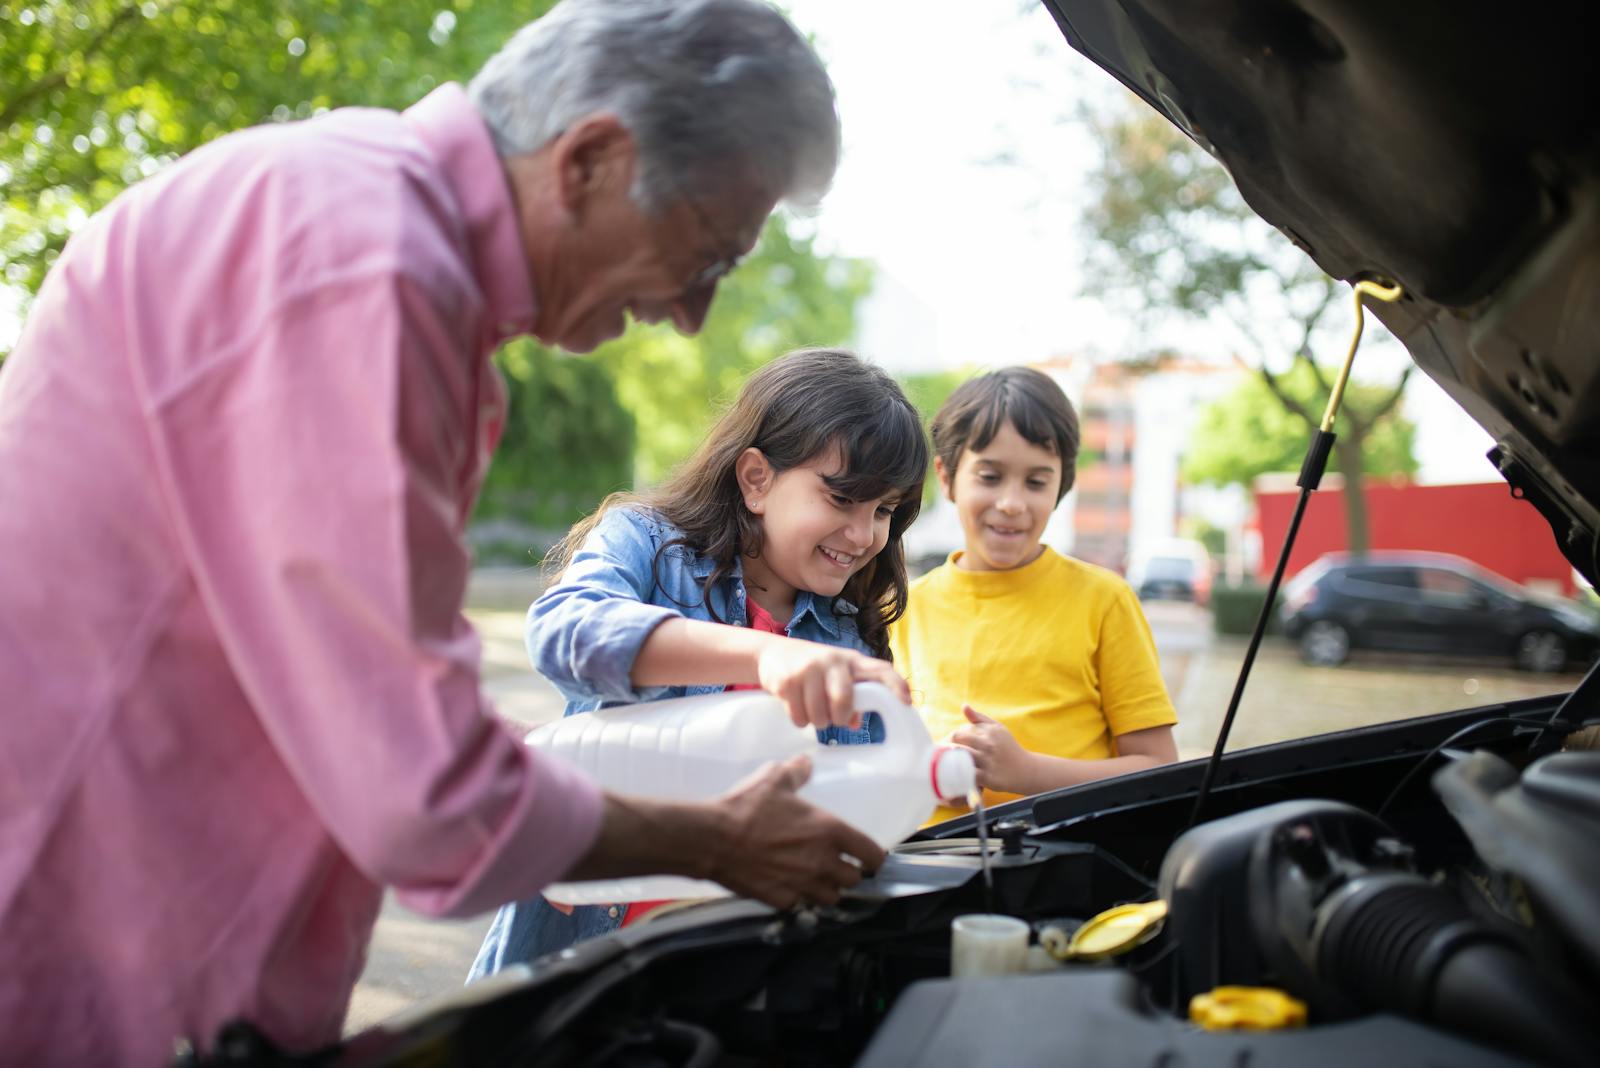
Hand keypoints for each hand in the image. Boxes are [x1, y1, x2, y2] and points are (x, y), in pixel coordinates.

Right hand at [705, 754, 886, 908]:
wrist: (713, 838)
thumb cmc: (746, 807)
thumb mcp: (774, 779)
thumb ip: (797, 772)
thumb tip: (805, 763)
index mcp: (830, 831)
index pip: (872, 855)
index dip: (873, 857)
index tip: (868, 856)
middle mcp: (822, 862)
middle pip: (853, 880)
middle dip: (847, 873)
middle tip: (835, 863)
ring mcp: (803, 884)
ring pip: (831, 898)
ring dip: (826, 889)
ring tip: (814, 877)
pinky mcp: (782, 899)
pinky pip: (800, 904)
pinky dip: (798, 897)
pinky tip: (787, 885)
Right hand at [755, 637, 910, 729]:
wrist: (772, 653)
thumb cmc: (813, 669)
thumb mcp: (834, 677)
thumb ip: (851, 697)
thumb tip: (855, 723)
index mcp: (851, 660)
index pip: (879, 669)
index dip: (895, 685)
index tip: (906, 702)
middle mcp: (832, 661)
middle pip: (844, 700)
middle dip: (839, 717)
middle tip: (833, 718)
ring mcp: (808, 669)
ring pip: (820, 714)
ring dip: (817, 721)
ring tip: (812, 711)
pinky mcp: (787, 680)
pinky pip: (799, 716)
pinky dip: (799, 720)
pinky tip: (797, 708)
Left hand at [949, 705, 1034, 794]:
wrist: (1026, 769)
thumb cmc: (1008, 748)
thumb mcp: (998, 729)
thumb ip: (979, 718)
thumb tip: (964, 706)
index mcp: (989, 731)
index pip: (959, 733)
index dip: (951, 741)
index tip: (948, 748)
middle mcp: (988, 744)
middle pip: (957, 744)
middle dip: (948, 750)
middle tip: (944, 758)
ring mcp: (988, 761)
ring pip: (961, 757)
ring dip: (952, 762)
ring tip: (948, 766)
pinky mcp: (988, 777)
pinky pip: (967, 775)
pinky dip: (960, 775)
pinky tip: (958, 776)